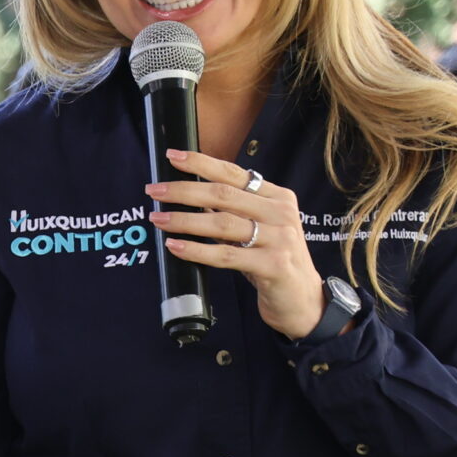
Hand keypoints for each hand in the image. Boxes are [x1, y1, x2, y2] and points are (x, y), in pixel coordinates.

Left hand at [147, 148, 325, 338]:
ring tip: (158, 219)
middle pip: (223, 195)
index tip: (172, 156)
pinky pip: (225, 255)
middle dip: (183, 190)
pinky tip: (175, 246)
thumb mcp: (259, 228)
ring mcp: (279, 238)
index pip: (233, 173)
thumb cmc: (273, 261)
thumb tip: (190, 194)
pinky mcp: (272, 265)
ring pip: (221, 223)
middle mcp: (280, 212)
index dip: (201, 163)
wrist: (302, 300)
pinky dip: (196, 250)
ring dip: (184, 220)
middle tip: (153, 190)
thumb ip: (233, 211)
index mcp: (277, 197)